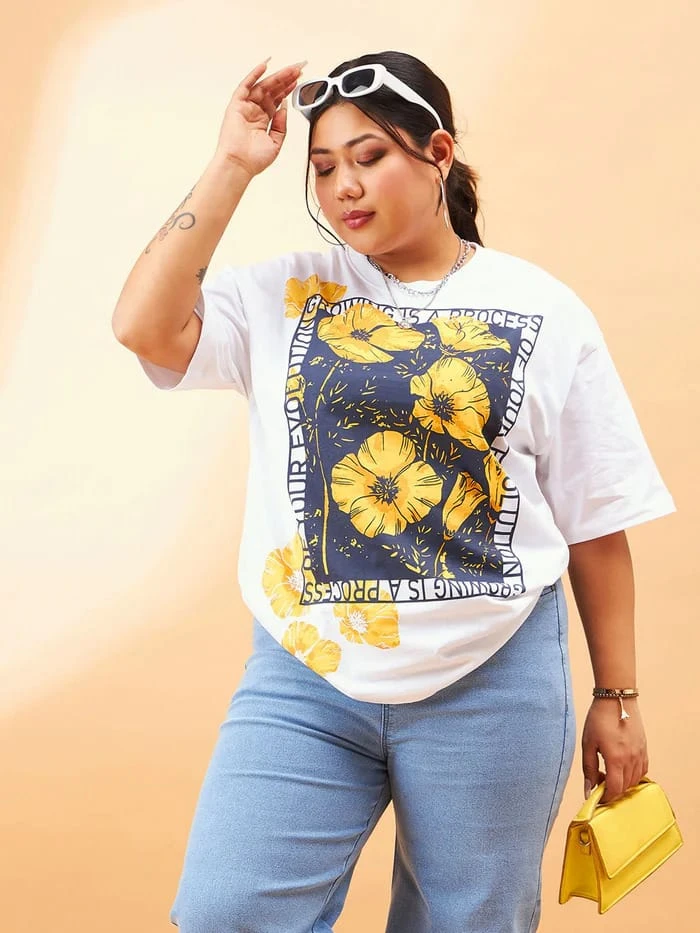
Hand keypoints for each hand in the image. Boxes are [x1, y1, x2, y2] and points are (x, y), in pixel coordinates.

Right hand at [214, 58, 306, 177]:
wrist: (240, 165)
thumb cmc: (254, 160)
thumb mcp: (276, 142)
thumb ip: (281, 125)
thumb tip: (284, 107)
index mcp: (264, 119)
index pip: (278, 99)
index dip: (289, 88)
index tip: (301, 79)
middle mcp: (255, 111)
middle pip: (273, 89)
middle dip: (287, 78)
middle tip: (301, 68)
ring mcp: (245, 107)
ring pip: (263, 86)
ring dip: (277, 76)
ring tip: (291, 69)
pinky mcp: (236, 105)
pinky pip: (245, 86)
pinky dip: (254, 75)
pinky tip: (265, 65)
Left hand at [581, 698, 648, 803]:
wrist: (616, 698)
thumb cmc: (599, 719)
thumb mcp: (588, 743)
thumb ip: (588, 768)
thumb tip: (588, 790)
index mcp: (616, 759)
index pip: (614, 790)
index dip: (606, 797)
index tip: (597, 796)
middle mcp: (631, 759)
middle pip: (625, 788)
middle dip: (612, 790)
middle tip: (599, 780)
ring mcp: (640, 754)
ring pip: (634, 781)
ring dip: (622, 783)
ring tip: (609, 771)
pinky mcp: (644, 749)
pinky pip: (642, 770)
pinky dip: (633, 775)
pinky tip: (622, 767)